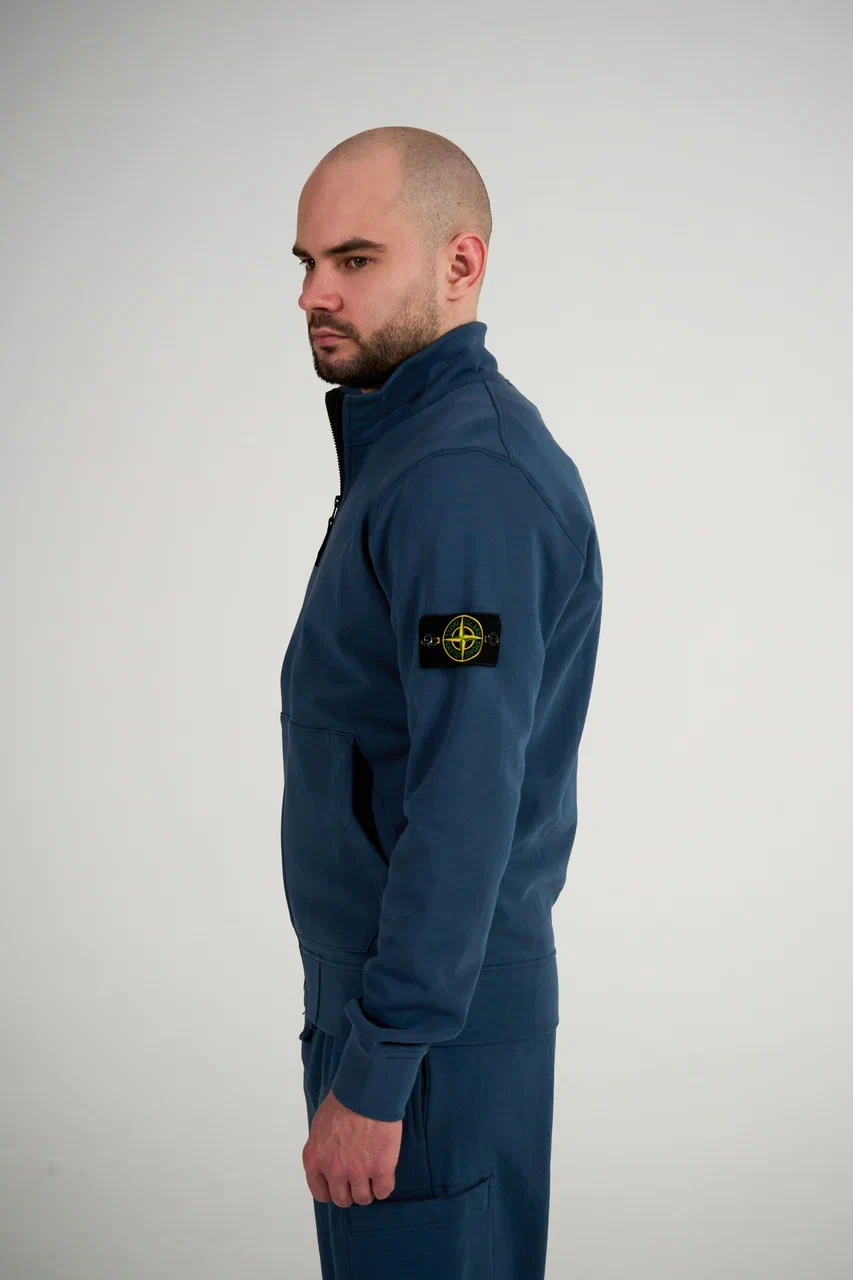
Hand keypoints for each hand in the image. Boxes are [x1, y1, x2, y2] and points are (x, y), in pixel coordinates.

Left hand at [302, 1087, 402, 1206]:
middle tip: (358, 1178)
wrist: (367, 1091)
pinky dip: (384, 1185)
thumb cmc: (343, 1101)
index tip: (340, 1184)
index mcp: (314, 1159)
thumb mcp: (320, 1126)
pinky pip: (383, 1191)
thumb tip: (329, 1161)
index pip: (320, 1193)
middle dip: (350, 1191)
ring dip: (368, 1190)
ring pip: (363, 1198)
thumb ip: (323, 1149)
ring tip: (373, 1175)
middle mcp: (333, 1170)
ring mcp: (357, 1171)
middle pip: (342, 1199)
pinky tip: (385, 1173)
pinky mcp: (381, 1168)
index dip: (332, 1190)